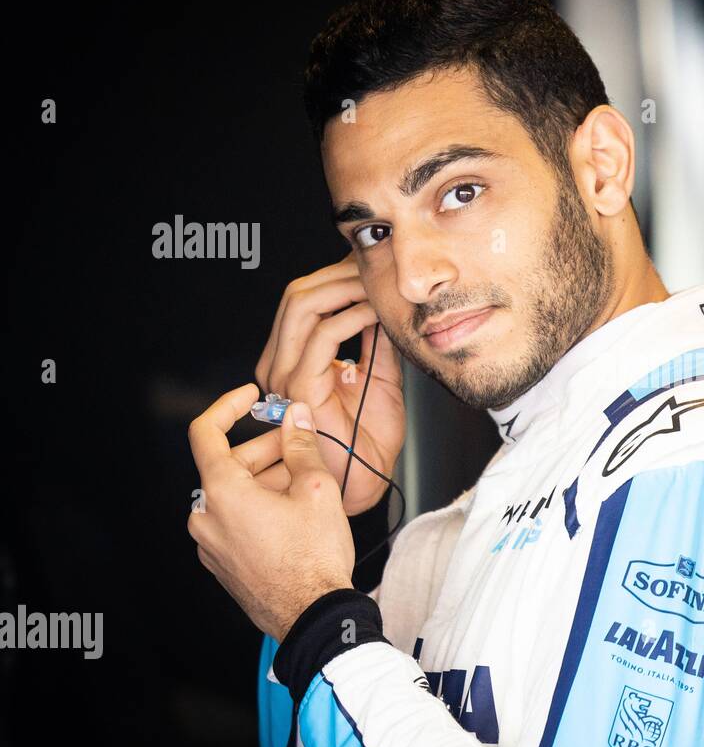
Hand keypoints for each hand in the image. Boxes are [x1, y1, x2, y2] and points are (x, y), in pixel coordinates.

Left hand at [188, 383, 354, 640]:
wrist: (313, 615)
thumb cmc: (314, 559)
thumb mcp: (316, 488)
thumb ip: (301, 445)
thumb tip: (296, 417)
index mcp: (221, 493)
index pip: (205, 432)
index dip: (228, 406)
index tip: (250, 398)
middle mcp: (206, 518)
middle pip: (228, 465)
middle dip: (265, 449)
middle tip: (299, 443)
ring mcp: (211, 545)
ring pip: (234, 495)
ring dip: (265, 480)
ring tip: (305, 481)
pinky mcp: (223, 564)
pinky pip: (236, 522)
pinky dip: (259, 507)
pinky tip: (294, 512)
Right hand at [254, 255, 404, 514]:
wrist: (369, 478)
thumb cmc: (370, 438)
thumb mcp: (378, 374)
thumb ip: (373, 338)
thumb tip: (380, 300)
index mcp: (292, 358)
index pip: (303, 299)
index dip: (336, 277)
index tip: (372, 268)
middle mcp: (280, 364)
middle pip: (297, 294)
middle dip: (339, 274)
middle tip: (377, 270)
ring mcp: (284, 375)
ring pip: (303, 306)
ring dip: (346, 288)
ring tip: (378, 286)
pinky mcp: (299, 388)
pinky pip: (321, 336)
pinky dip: (351, 316)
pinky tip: (374, 312)